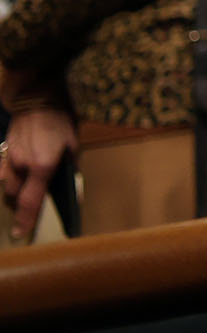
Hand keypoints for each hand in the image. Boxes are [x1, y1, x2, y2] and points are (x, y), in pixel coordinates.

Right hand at [1, 105, 73, 242]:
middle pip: (17, 196)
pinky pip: (5, 172)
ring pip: (9, 185)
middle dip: (23, 203)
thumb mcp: (73, 143)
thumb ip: (70, 165)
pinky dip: (11, 176)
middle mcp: (23, 165)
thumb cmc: (60, 120)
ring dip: (17, 190)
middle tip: (32, 205)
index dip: (26, 219)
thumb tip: (69, 182)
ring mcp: (11, 158)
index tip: (20, 234)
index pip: (32, 200)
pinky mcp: (4, 152)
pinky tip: (20, 172)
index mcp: (43, 165)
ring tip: (29, 186)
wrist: (36, 99)